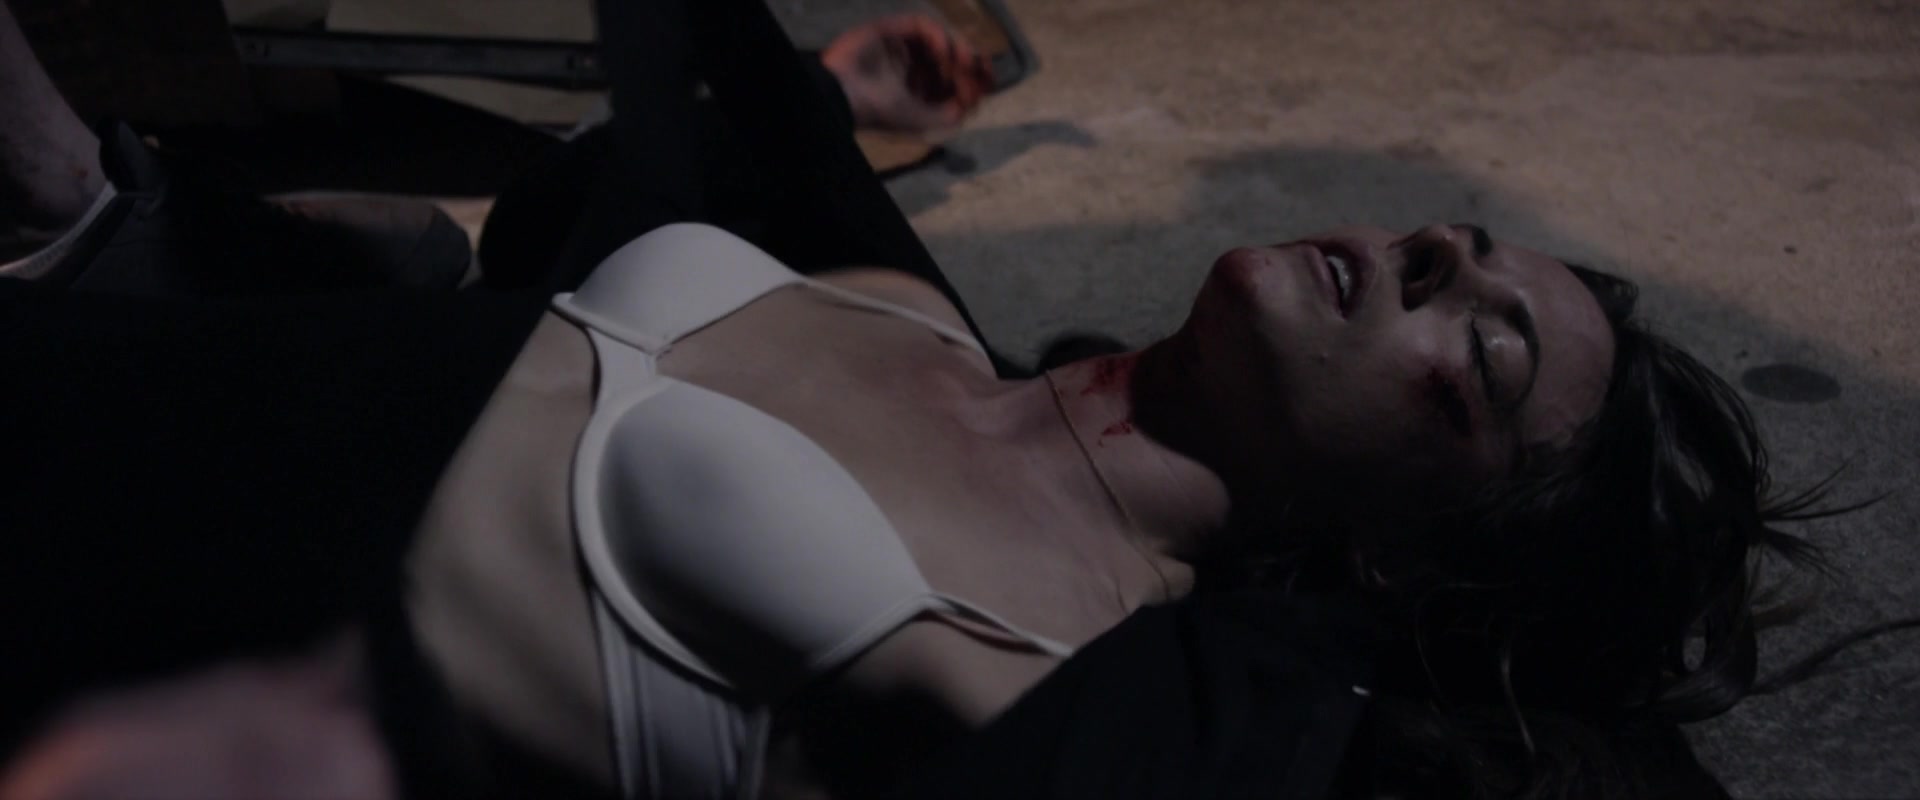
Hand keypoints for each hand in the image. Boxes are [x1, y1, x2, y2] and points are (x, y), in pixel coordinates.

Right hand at [821, 14, 995, 133]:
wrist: (845, 93)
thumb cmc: (880, 110)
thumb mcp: (922, 119)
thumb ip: (950, 112)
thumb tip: (973, 100)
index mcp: (917, 91)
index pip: (952, 81)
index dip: (974, 80)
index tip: (990, 82)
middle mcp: (912, 68)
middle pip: (952, 59)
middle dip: (972, 64)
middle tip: (984, 68)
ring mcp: (904, 48)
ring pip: (941, 41)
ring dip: (959, 49)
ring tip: (966, 60)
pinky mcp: (894, 29)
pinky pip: (924, 27)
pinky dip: (938, 36)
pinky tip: (944, 49)